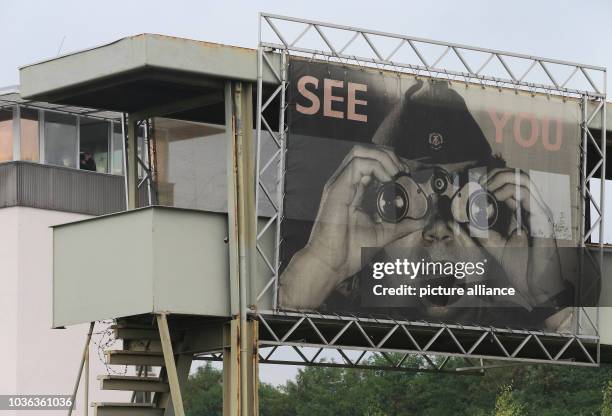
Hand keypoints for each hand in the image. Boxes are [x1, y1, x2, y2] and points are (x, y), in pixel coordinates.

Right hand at [279, 145, 425, 308]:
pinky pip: (358, 163)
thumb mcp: (385, 233)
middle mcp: (345, 184)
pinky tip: (388, 180)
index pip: (372, 164)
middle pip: (366, 152)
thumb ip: (403, 224)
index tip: (408, 177)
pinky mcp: (337, 187)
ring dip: (383, 158)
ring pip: (360, 151)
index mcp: (354, 191)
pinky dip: (377, 166)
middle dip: (389, 156)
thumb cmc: (349, 251)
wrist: (333, 262)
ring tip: (396, 174)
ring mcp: (339, 184)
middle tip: (404, 173)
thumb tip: (423, 220)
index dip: (392, 164)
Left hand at [474, 168, 563, 305]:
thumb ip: (479, 232)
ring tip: (484, 189)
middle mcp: (532, 208)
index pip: (509, 184)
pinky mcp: (542, 219)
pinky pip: (526, 195)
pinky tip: (492, 199)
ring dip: (500, 179)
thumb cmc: (518, 266)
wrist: (535, 285)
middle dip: (494, 175)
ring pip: (523, 179)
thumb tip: (460, 220)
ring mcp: (539, 212)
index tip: (471, 188)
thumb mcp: (491, 245)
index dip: (490, 180)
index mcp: (522, 212)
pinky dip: (506, 192)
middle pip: (517, 176)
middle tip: (477, 185)